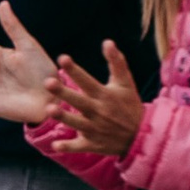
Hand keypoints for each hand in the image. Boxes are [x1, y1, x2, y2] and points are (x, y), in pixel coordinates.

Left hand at [47, 39, 145, 156]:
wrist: (141, 135)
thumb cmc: (129, 105)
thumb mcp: (126, 83)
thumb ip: (116, 62)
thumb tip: (107, 41)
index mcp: (105, 96)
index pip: (87, 81)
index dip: (75, 70)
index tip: (62, 58)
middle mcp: (98, 112)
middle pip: (79, 101)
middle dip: (64, 92)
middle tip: (48, 82)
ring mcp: (95, 129)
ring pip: (77, 123)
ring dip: (63, 117)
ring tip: (49, 109)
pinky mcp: (92, 144)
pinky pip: (79, 146)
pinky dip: (68, 147)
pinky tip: (55, 146)